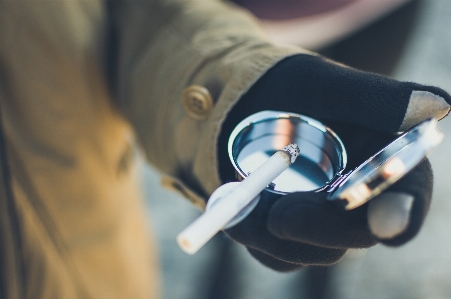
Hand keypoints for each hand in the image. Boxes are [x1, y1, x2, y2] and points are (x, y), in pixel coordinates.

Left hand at [217, 54, 450, 270]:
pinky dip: (256, 240)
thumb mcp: (329, 85)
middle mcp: (356, 198)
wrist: (246, 105)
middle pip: (355, 234)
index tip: (389, 224)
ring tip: (241, 202)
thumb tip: (438, 104)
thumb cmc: (294, 88)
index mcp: (383, 162)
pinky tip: (238, 213)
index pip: (408, 193)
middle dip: (318, 229)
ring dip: (275, 236)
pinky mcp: (289, 234)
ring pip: (312, 251)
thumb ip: (377, 98)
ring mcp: (321, 220)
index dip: (404, 212)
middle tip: (279, 216)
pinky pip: (278, 255)